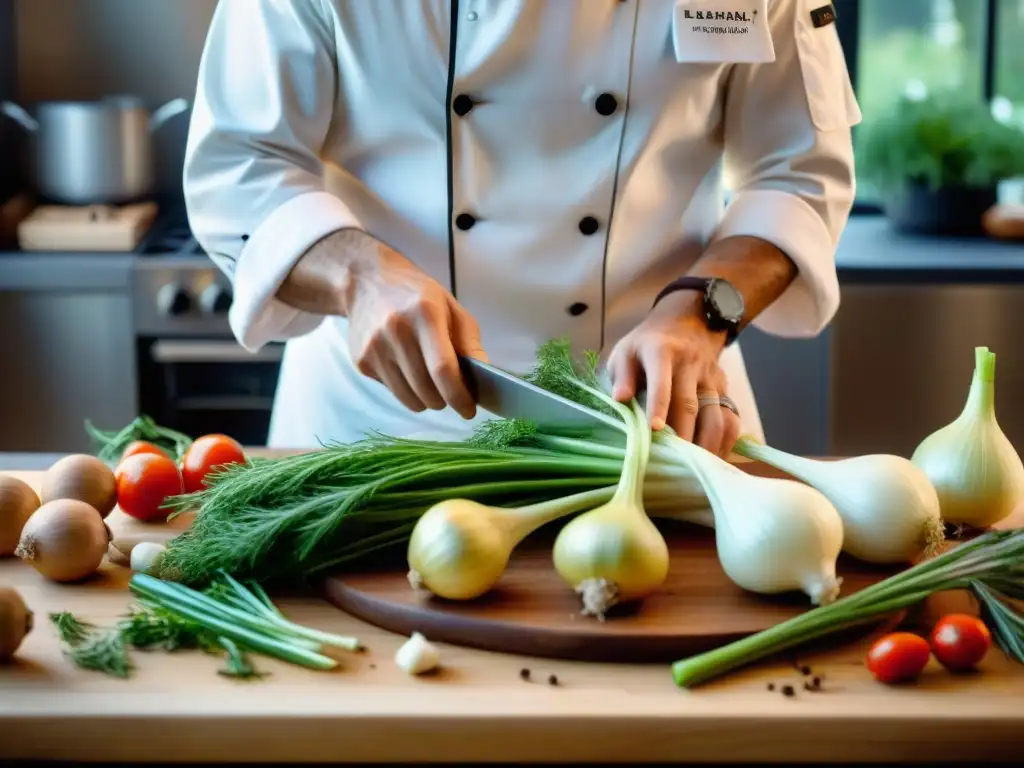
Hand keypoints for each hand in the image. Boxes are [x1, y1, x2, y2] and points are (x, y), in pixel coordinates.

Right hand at [343, 235, 484, 418]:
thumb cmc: (416, 295)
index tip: (469, 409)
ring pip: (409, 398)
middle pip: (426, 389)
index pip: (443, 369)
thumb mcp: (451, 308)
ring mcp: (374, 348)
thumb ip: (470, 343)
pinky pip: (392, 392)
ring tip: (430, 383)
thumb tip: (485, 379)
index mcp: (425, 314)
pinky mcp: (361, 361)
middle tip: (451, 393)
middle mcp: (396, 331)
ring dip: (426, 400)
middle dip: (445, 400)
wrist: (365, 282)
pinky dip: (406, 390)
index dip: (459, 395)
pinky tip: (406, 368)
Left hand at [606, 292, 740, 457]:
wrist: (689, 321)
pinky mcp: (724, 389)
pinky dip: (725, 442)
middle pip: (689, 405)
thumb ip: (622, 374)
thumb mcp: (627, 350)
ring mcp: (711, 378)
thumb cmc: (648, 344)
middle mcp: (690, 365)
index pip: (661, 381)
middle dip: (681, 436)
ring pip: (714, 415)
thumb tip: (620, 399)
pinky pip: (729, 418)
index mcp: (661, 352)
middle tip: (670, 463)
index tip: (654, 430)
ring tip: (694, 469)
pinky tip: (714, 461)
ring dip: (706, 444)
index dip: (659, 405)